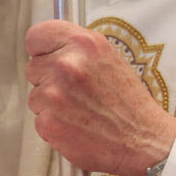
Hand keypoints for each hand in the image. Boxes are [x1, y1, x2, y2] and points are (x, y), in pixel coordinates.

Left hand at [25, 21, 175, 175]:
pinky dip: (52, 124)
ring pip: (34, 95)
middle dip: (48, 79)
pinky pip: (38, 118)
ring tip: (79, 109)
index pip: (37, 35)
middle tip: (75, 91)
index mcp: (84, 43)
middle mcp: (67, 65)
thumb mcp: (107, 58)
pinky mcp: (48, 121)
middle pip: (33, 67)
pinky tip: (75, 124)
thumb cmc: (128, 103)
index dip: (42, 50)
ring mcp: (54, 94)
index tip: (47, 57)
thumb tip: (49, 49)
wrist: (142, 140)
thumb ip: (75, 49)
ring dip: (49, 104)